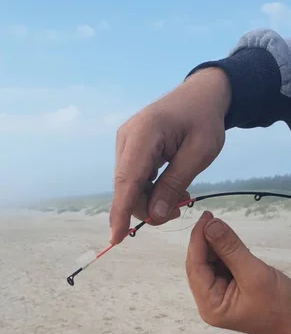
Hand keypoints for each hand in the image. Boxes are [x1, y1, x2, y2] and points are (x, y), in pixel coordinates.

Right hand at [110, 68, 230, 243]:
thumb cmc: (204, 120)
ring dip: (150, 200)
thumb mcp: (200, 153)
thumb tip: (156, 215)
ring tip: (180, 196)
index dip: (121, 212)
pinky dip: (149, 190)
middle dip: (148, 207)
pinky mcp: (129, 149)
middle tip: (179, 211)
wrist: (201, 95)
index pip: (127, 181)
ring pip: (129, 187)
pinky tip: (169, 187)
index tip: (115, 238)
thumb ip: (175, 183)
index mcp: (144, 134)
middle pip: (127, 188)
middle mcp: (126, 138)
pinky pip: (133, 179)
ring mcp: (125, 143)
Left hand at [185, 211, 290, 333]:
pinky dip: (224, 252)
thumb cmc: (278, 306)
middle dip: (205, 242)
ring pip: (209, 263)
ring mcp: (217, 296)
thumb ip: (231, 249)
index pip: (195, 268)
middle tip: (211, 218)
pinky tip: (230, 243)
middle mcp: (208, 302)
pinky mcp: (226, 289)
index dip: (197, 241)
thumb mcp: (254, 274)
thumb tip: (211, 226)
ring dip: (215, 246)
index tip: (204, 219)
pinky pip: (220, 266)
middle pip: (199, 265)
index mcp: (210, 305)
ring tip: (224, 231)